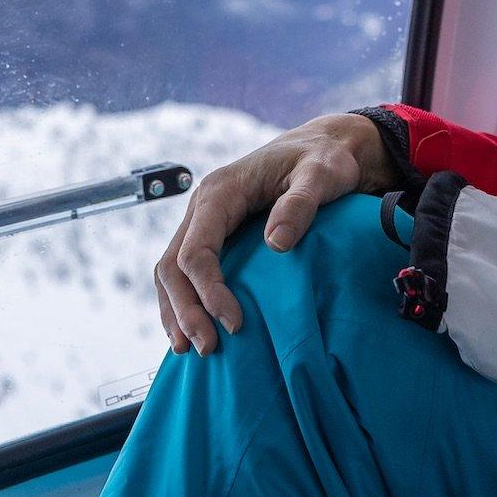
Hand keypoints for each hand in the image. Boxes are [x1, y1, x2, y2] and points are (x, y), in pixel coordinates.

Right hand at [153, 114, 385, 353]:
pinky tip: (195, 328)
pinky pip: (186, 271)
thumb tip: (276, 244)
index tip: (235, 323)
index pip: (196, 251)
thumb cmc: (324, 160)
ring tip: (192, 349)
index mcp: (221, 191)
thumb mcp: (321, 175)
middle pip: (173, 266)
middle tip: (208, 348)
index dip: (209, 291)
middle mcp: (204, 206)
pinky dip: (186, 301)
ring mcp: (206, 221)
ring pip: (171, 272)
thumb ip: (300, 204)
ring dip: (177, 311)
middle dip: (185, 310)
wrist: (326, 147)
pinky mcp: (216, 234)